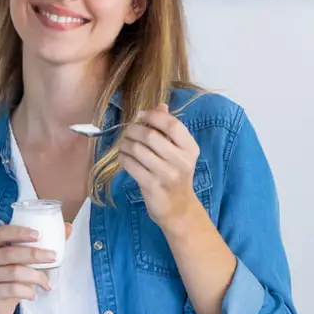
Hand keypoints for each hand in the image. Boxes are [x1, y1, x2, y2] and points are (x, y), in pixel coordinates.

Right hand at [0, 224, 56, 313]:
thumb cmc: (9, 278)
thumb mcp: (22, 260)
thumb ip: (42, 244)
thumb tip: (68, 227)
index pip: (1, 233)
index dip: (19, 232)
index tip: (39, 235)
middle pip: (8, 253)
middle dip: (34, 254)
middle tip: (52, 256)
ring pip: (13, 272)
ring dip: (35, 276)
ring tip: (47, 282)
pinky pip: (12, 290)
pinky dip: (27, 291)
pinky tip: (34, 294)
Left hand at [119, 103, 202, 233]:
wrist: (178, 208)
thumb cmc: (176, 175)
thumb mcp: (179, 152)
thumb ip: (169, 129)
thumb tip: (160, 106)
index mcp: (190, 149)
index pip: (172, 125)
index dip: (153, 116)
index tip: (141, 115)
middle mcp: (181, 161)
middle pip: (151, 136)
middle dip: (134, 129)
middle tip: (127, 131)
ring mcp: (166, 174)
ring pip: (137, 149)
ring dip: (125, 143)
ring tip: (123, 144)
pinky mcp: (151, 185)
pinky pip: (130, 165)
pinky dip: (123, 157)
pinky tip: (123, 157)